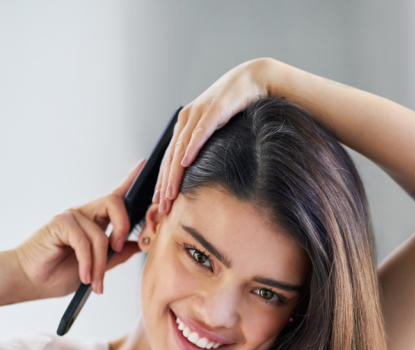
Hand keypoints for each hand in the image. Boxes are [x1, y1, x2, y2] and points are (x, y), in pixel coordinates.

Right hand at [14, 159, 144, 298]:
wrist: (30, 281)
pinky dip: (87, 263)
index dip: (130, 180)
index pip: (115, 197)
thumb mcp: (96, 267)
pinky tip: (84, 277)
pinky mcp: (60, 223)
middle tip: (118, 249)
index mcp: (95, 221)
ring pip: (100, 234)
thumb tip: (138, 244)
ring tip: (95, 283)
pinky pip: (84, 242)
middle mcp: (84, 215)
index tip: (144, 164)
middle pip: (115, 203)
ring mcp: (71, 217)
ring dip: (100, 264)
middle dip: (124, 227)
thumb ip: (116, 255)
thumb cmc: (58, 273)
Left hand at [153, 57, 273, 213]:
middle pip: (171, 156)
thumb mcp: (216, 127)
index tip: (160, 201)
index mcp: (185, 124)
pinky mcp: (214, 109)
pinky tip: (186, 163)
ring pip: (181, 148)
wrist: (254, 78)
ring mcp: (199, 113)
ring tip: (169, 193)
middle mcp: (187, 118)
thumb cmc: (237, 105)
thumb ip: (205, 143)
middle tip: (161, 206)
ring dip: (174, 173)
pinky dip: (192, 148)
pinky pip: (200, 132)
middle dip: (165, 183)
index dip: (164, 180)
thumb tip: (199, 167)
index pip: (170, 157)